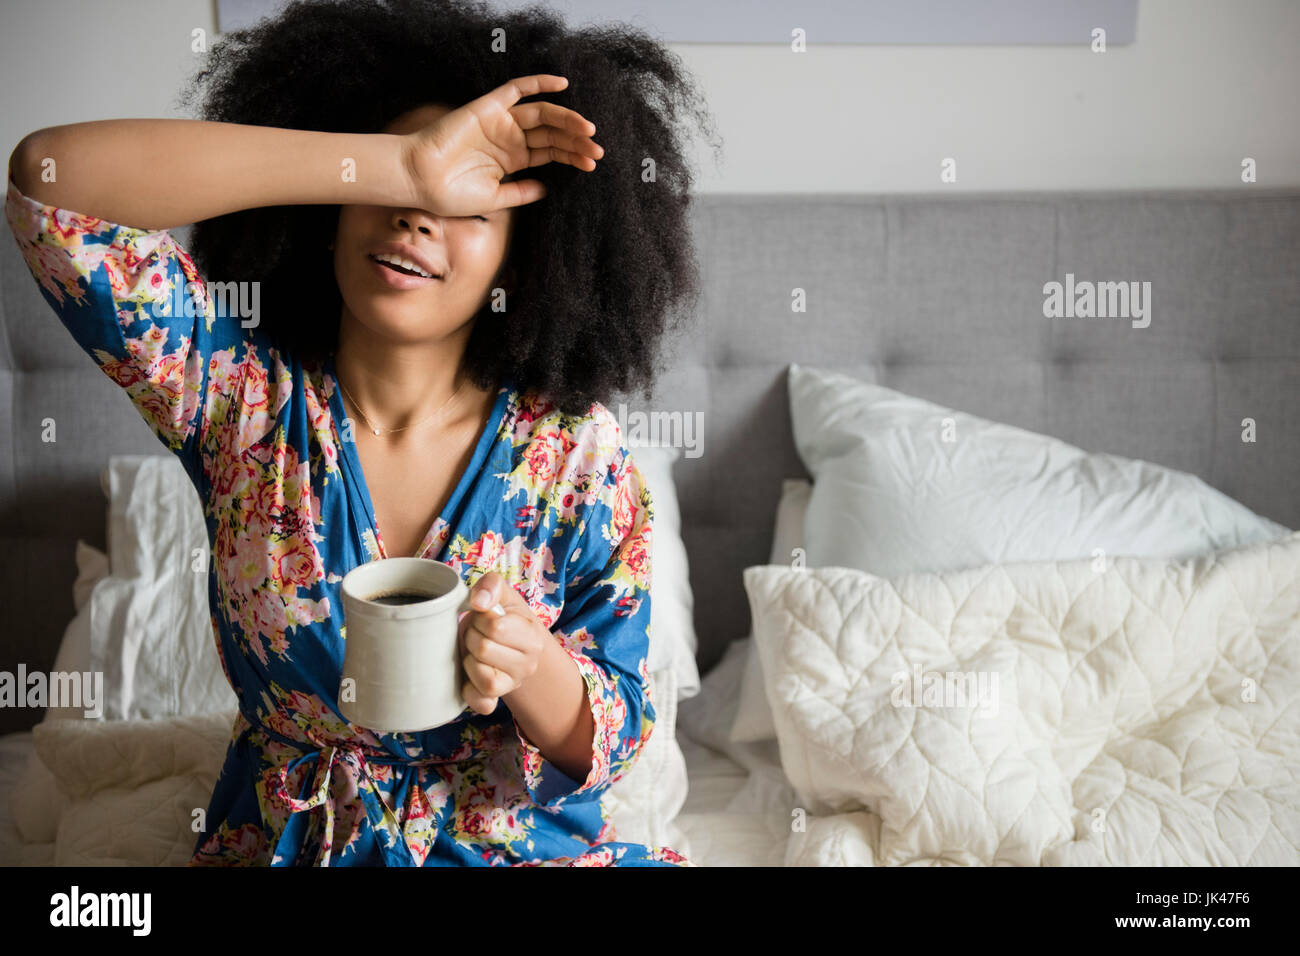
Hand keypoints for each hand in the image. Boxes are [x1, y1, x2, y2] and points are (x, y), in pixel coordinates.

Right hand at [400, 74, 603, 216]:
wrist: (419, 180)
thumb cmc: (449, 194)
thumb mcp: (494, 199)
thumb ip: (521, 193)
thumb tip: (546, 189)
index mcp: (512, 159)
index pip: (550, 152)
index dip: (572, 156)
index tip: (592, 164)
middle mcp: (509, 138)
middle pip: (551, 134)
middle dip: (576, 141)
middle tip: (598, 149)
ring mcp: (499, 122)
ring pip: (542, 114)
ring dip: (567, 119)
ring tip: (588, 130)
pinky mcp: (488, 107)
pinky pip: (516, 89)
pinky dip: (538, 83)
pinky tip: (562, 84)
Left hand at [457, 572, 548, 715]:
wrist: (508, 643)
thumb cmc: (501, 616)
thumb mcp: (501, 594)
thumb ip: (491, 585)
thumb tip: (480, 602)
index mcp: (532, 636)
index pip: (496, 627)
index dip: (481, 619)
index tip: (484, 618)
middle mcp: (528, 664)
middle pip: (484, 649)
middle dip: (472, 637)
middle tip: (477, 634)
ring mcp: (512, 685)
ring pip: (483, 677)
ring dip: (469, 660)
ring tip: (474, 652)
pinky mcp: (495, 700)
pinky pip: (481, 704)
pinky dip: (469, 691)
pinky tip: (469, 675)